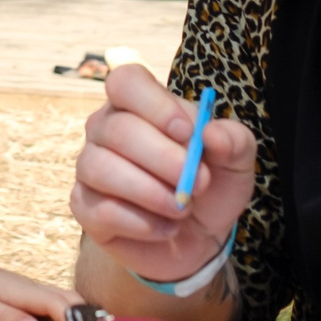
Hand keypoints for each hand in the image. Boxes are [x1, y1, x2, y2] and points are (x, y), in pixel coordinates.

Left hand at [0, 224, 74, 320]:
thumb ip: (5, 318)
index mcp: (25, 292)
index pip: (60, 306)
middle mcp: (35, 290)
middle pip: (73, 301)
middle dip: (90, 319)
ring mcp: (34, 293)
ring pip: (68, 302)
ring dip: (83, 318)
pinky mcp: (30, 299)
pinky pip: (58, 307)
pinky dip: (71, 318)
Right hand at [69, 64, 254, 284]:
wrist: (196, 238)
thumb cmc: (209, 186)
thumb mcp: (236, 162)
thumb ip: (233, 141)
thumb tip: (211, 133)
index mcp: (139, 103)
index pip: (126, 81)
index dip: (154, 105)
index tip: (187, 133)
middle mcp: (106, 128)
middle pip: (118, 129)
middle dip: (163, 159)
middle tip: (198, 183)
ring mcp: (90, 166)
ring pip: (101, 168)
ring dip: (151, 193)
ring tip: (183, 208)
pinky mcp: (84, 207)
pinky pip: (100, 210)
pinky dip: (141, 223)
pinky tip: (166, 228)